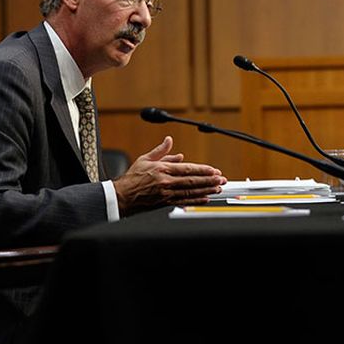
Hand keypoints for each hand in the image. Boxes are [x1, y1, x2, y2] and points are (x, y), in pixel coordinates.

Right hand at [112, 136, 226, 214]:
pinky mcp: (166, 203)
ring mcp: (167, 194)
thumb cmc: (132, 178)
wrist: (123, 196)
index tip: (213, 170)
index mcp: (162, 170)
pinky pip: (184, 201)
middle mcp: (166, 182)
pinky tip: (205, 198)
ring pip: (191, 192)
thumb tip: (169, 141)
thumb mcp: (145, 159)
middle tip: (221, 179)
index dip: (202, 170)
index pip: (187, 169)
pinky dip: (196, 200)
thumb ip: (160, 151)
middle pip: (192, 181)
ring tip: (217, 188)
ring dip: (206, 190)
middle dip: (209, 180)